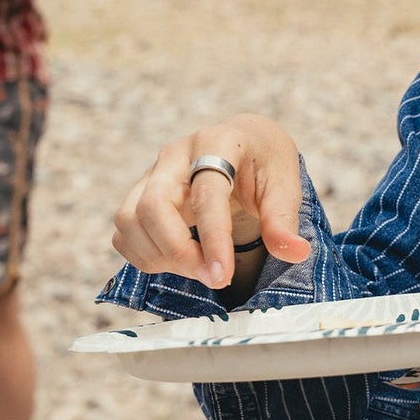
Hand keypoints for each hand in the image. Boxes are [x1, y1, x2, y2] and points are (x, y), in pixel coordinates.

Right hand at [112, 113, 310, 289]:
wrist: (244, 143)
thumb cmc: (265, 162)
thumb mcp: (285, 184)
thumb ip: (284, 220)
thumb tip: (295, 253)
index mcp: (217, 142)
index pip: (206, 194)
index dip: (213, 238)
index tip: (223, 275)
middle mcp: (175, 154)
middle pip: (152, 205)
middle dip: (178, 251)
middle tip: (213, 277)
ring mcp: (152, 172)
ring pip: (129, 220)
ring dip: (159, 256)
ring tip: (200, 268)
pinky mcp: (139, 193)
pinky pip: (124, 232)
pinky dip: (145, 256)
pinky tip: (180, 262)